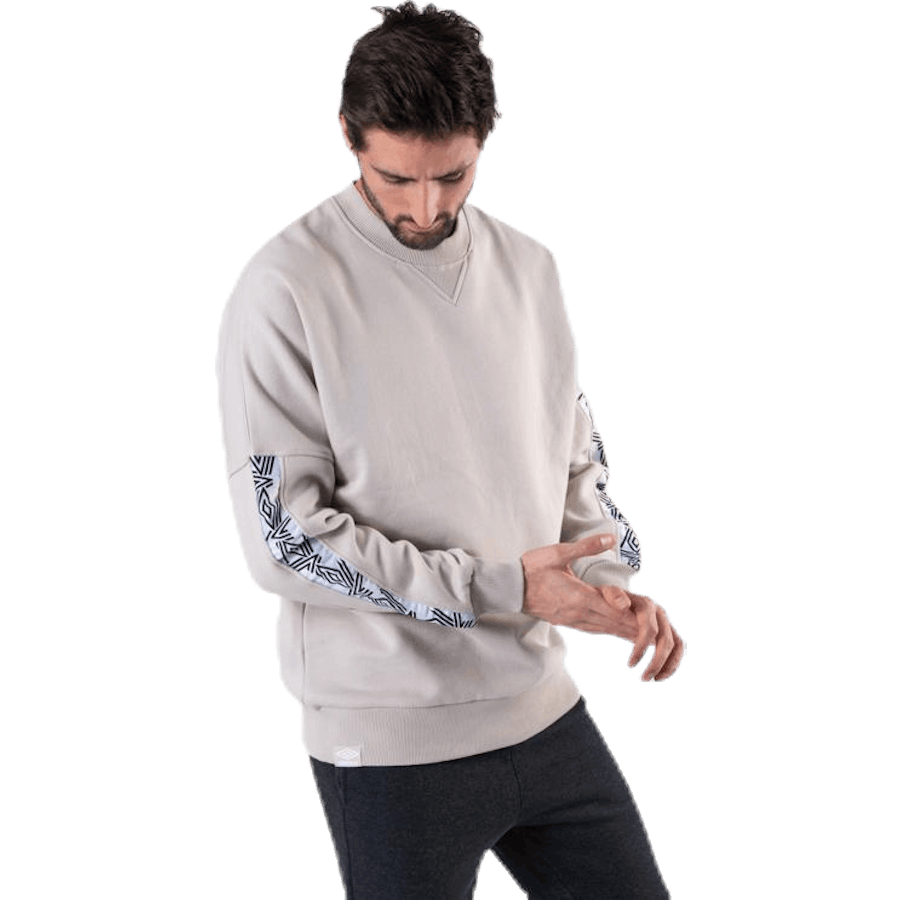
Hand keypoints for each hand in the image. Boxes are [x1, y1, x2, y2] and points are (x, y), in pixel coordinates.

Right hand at [520, 533, 685, 682]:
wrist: (508, 588)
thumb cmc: (531, 568)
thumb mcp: (558, 553)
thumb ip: (586, 547)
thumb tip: (610, 538)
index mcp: (579, 596)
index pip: (613, 608)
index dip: (633, 615)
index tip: (651, 619)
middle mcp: (578, 612)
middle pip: (613, 623)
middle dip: (634, 629)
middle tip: (655, 635)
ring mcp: (572, 620)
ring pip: (604, 629)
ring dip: (623, 633)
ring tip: (642, 638)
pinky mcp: (566, 622)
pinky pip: (592, 629)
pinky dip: (608, 631)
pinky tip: (614, 631)